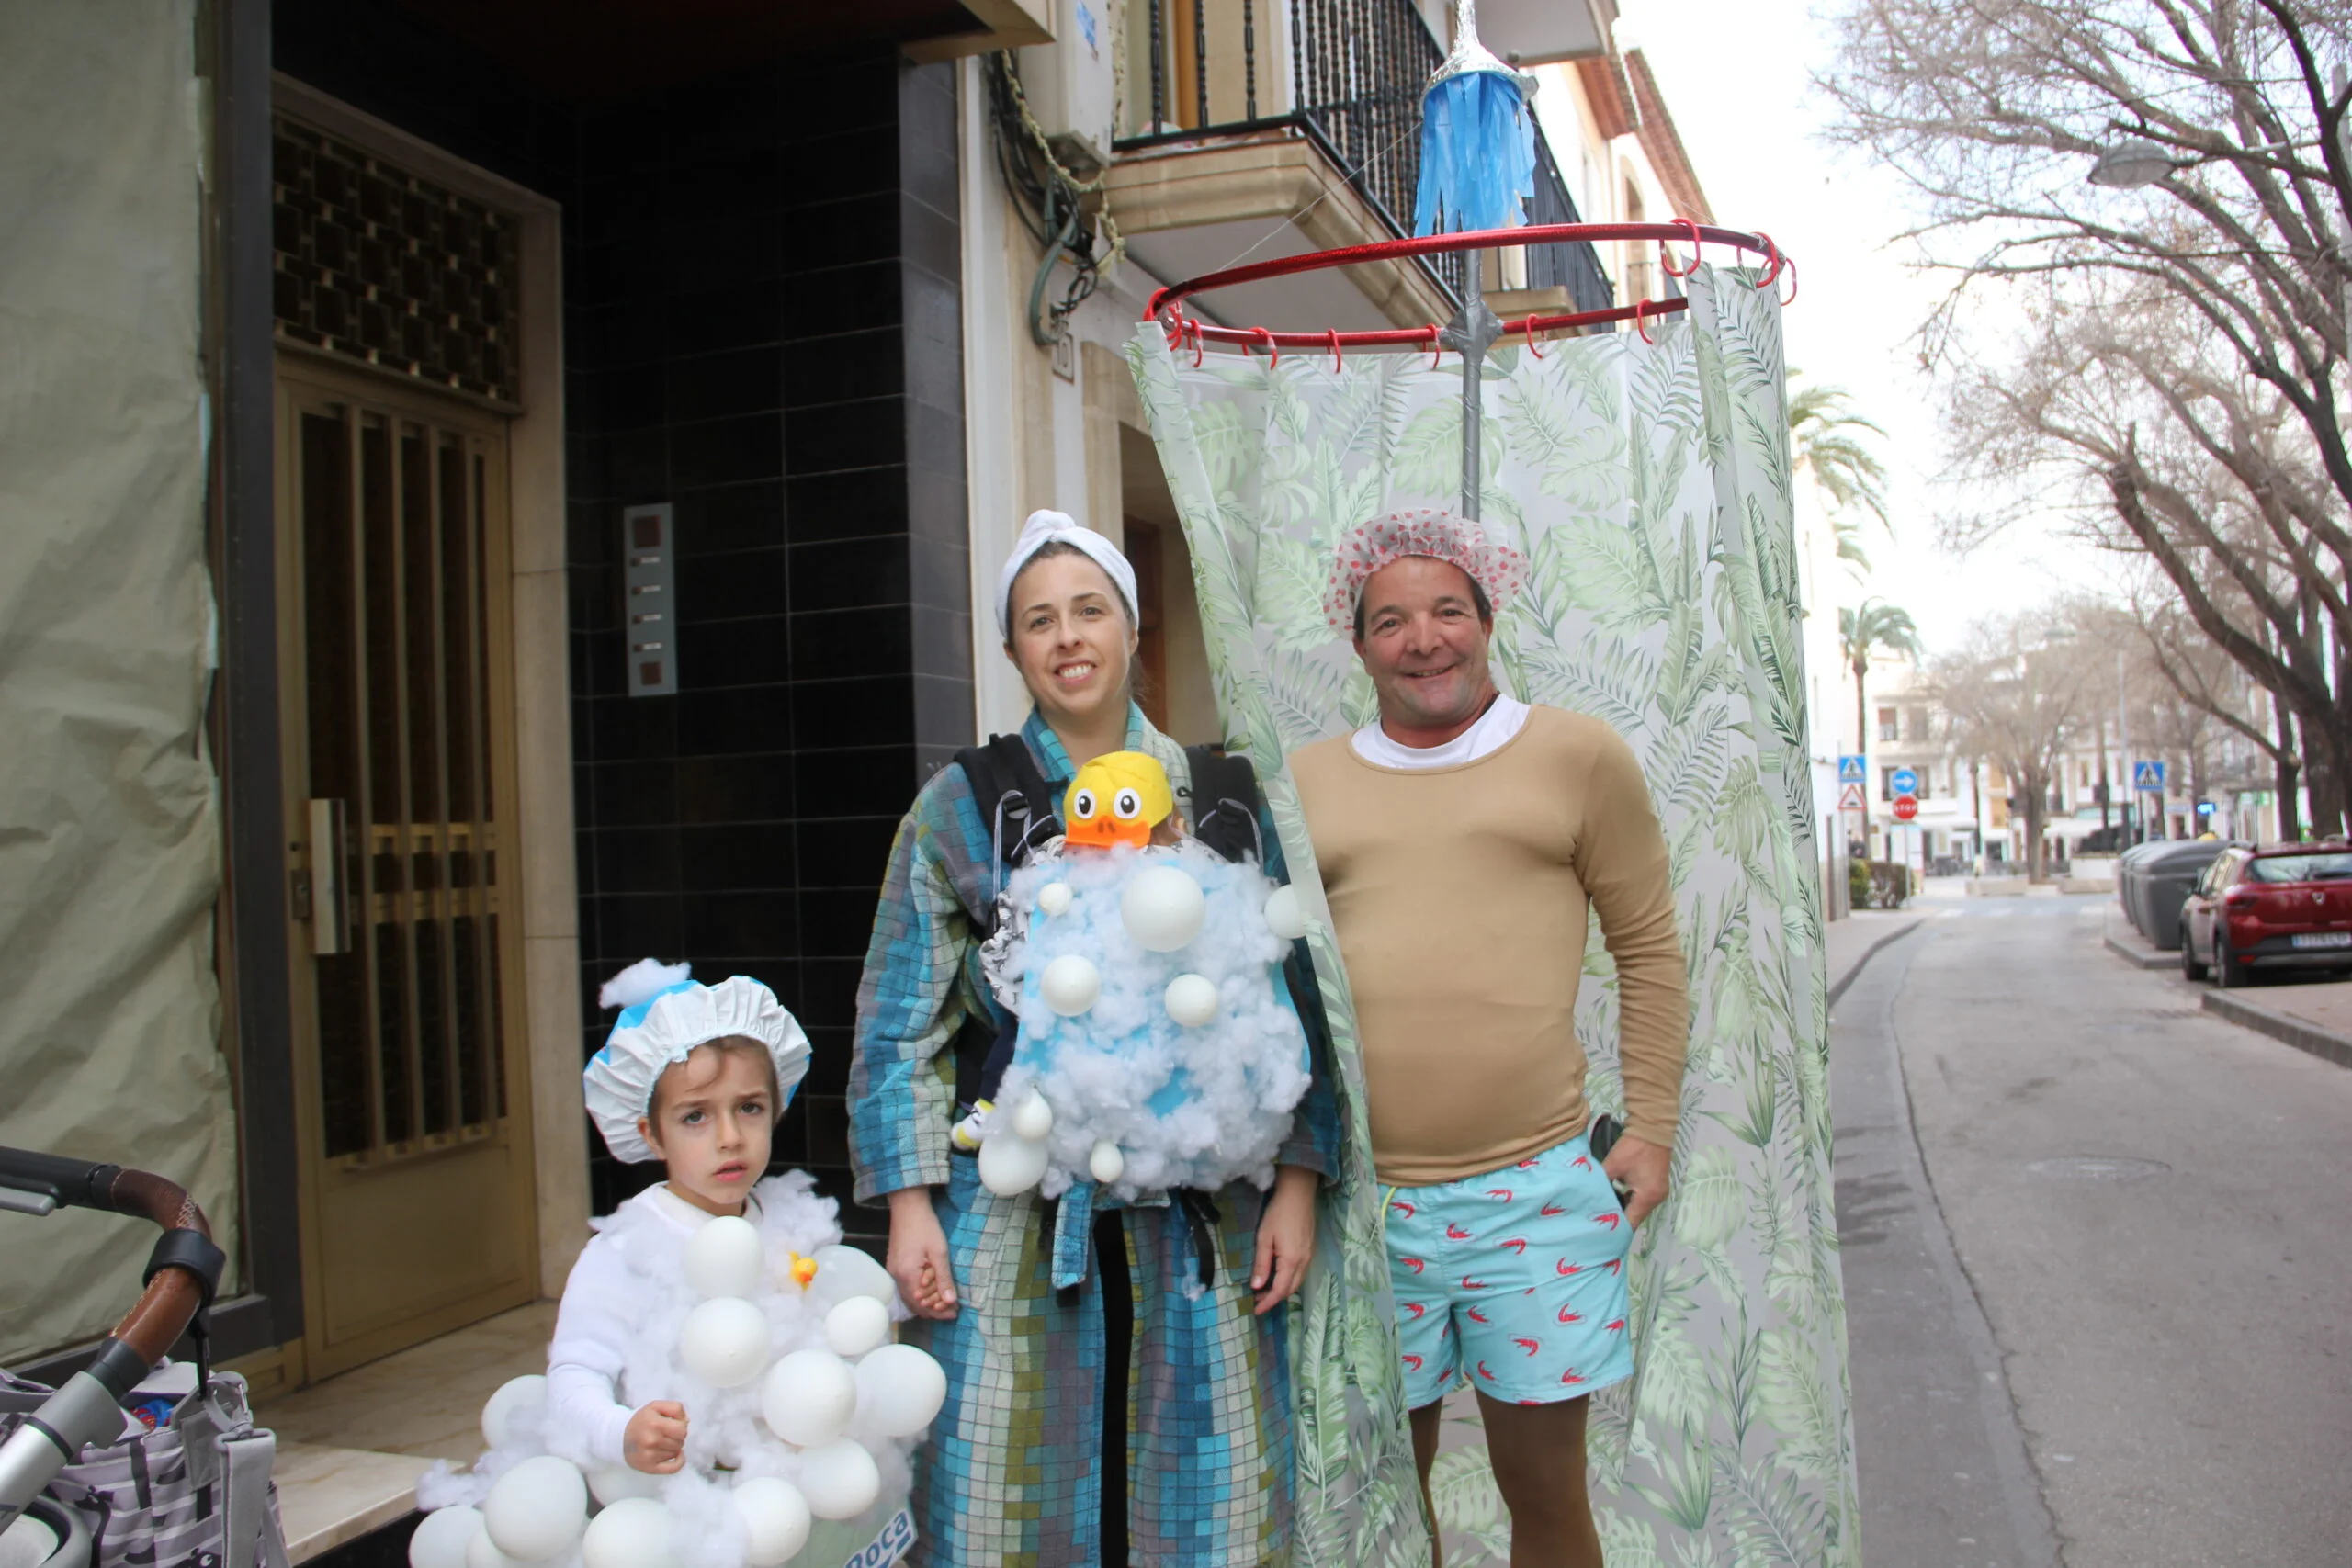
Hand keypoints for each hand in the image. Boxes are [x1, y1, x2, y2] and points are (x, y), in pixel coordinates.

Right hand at [622, 1401, 686, 1473]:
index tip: (673, 1425)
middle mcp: (651, 1440)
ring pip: (675, 1452)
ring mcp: (649, 1456)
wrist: (620, 1437)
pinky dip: (679, 1462)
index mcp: (654, 1423)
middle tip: (665, 1433)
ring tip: (660, 1442)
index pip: (682, 1429)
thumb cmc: (643, 1420)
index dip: (681, 1426)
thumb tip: (687, 1422)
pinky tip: (678, 1456)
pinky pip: (673, 1468)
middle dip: (676, 1437)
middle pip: (680, 1442)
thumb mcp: (657, 1406)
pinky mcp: (648, 1467)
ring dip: (672, 1447)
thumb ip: (676, 1408)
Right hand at [886, 1187, 958, 1318]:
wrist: (908, 1207)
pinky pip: (905, 1288)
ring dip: (925, 1304)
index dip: (939, 1312)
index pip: (923, 1304)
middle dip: (933, 1311)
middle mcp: (897, 1276)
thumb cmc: (925, 1227)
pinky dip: (917, 1295)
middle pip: (914, 1304)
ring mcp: (893, 1271)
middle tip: (951, 1312)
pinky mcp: (894, 1265)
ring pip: (908, 1298)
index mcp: (907, 1275)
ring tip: (943, 1305)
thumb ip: (944, 1278)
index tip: (955, 1313)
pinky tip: (929, 1293)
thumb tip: (951, 1301)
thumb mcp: (939, 1252)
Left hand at [1251, 1164, 1318, 1315]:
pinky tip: (1278, 1275)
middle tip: (1257, 1299)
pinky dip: (1289, 1280)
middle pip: (1290, 1289)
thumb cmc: (1278, 1214)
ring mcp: (1310, 1256)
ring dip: (1282, 1289)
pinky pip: (1301, 1272)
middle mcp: (1304, 1262)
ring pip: (1297, 1282)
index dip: (1268, 1303)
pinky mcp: (1311, 1249)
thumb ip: (1261, 1264)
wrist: (1299, 1194)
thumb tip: (1257, 1287)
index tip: (1256, 1310)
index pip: (1280, 1290)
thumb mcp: (1264, 1238)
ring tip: (1264, 1289)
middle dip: (1274, 1298)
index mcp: (1292, 1261)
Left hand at [1602, 1134, 1671, 1228]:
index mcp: (1647, 1197)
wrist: (1652, 1128)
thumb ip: (1600, 1182)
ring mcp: (1659, 1192)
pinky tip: (1615, 1198)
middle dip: (1618, 1219)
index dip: (1616, 1228)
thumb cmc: (1633, 1147)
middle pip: (1635, 1216)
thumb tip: (1587, 1194)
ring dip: (1623, 1208)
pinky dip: (1629, 1200)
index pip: (1631, 1222)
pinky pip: (1641, 1199)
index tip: (1600, 1233)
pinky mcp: (1657, 1185)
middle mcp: (1656, 1199)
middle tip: (1598, 1222)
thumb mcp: (1613, 1165)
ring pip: (1638, 1208)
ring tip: (1604, 1211)